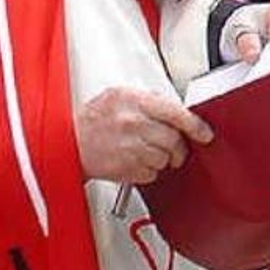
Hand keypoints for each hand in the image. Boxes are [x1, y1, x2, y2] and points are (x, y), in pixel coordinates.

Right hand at [75, 87, 212, 184]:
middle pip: (174, 139)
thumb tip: (175, 109)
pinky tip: (135, 161)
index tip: (205, 133)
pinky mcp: (124, 169)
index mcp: (134, 101)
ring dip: (162, 159)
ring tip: (146, 152)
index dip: (195, 125)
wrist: (65, 142)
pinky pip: (151, 174)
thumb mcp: (119, 96)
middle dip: (179, 148)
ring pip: (164, 158)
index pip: (176, 113)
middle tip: (175, 149)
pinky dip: (148, 171)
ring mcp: (129, 148)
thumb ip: (148, 99)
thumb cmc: (92, 119)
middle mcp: (133, 124)